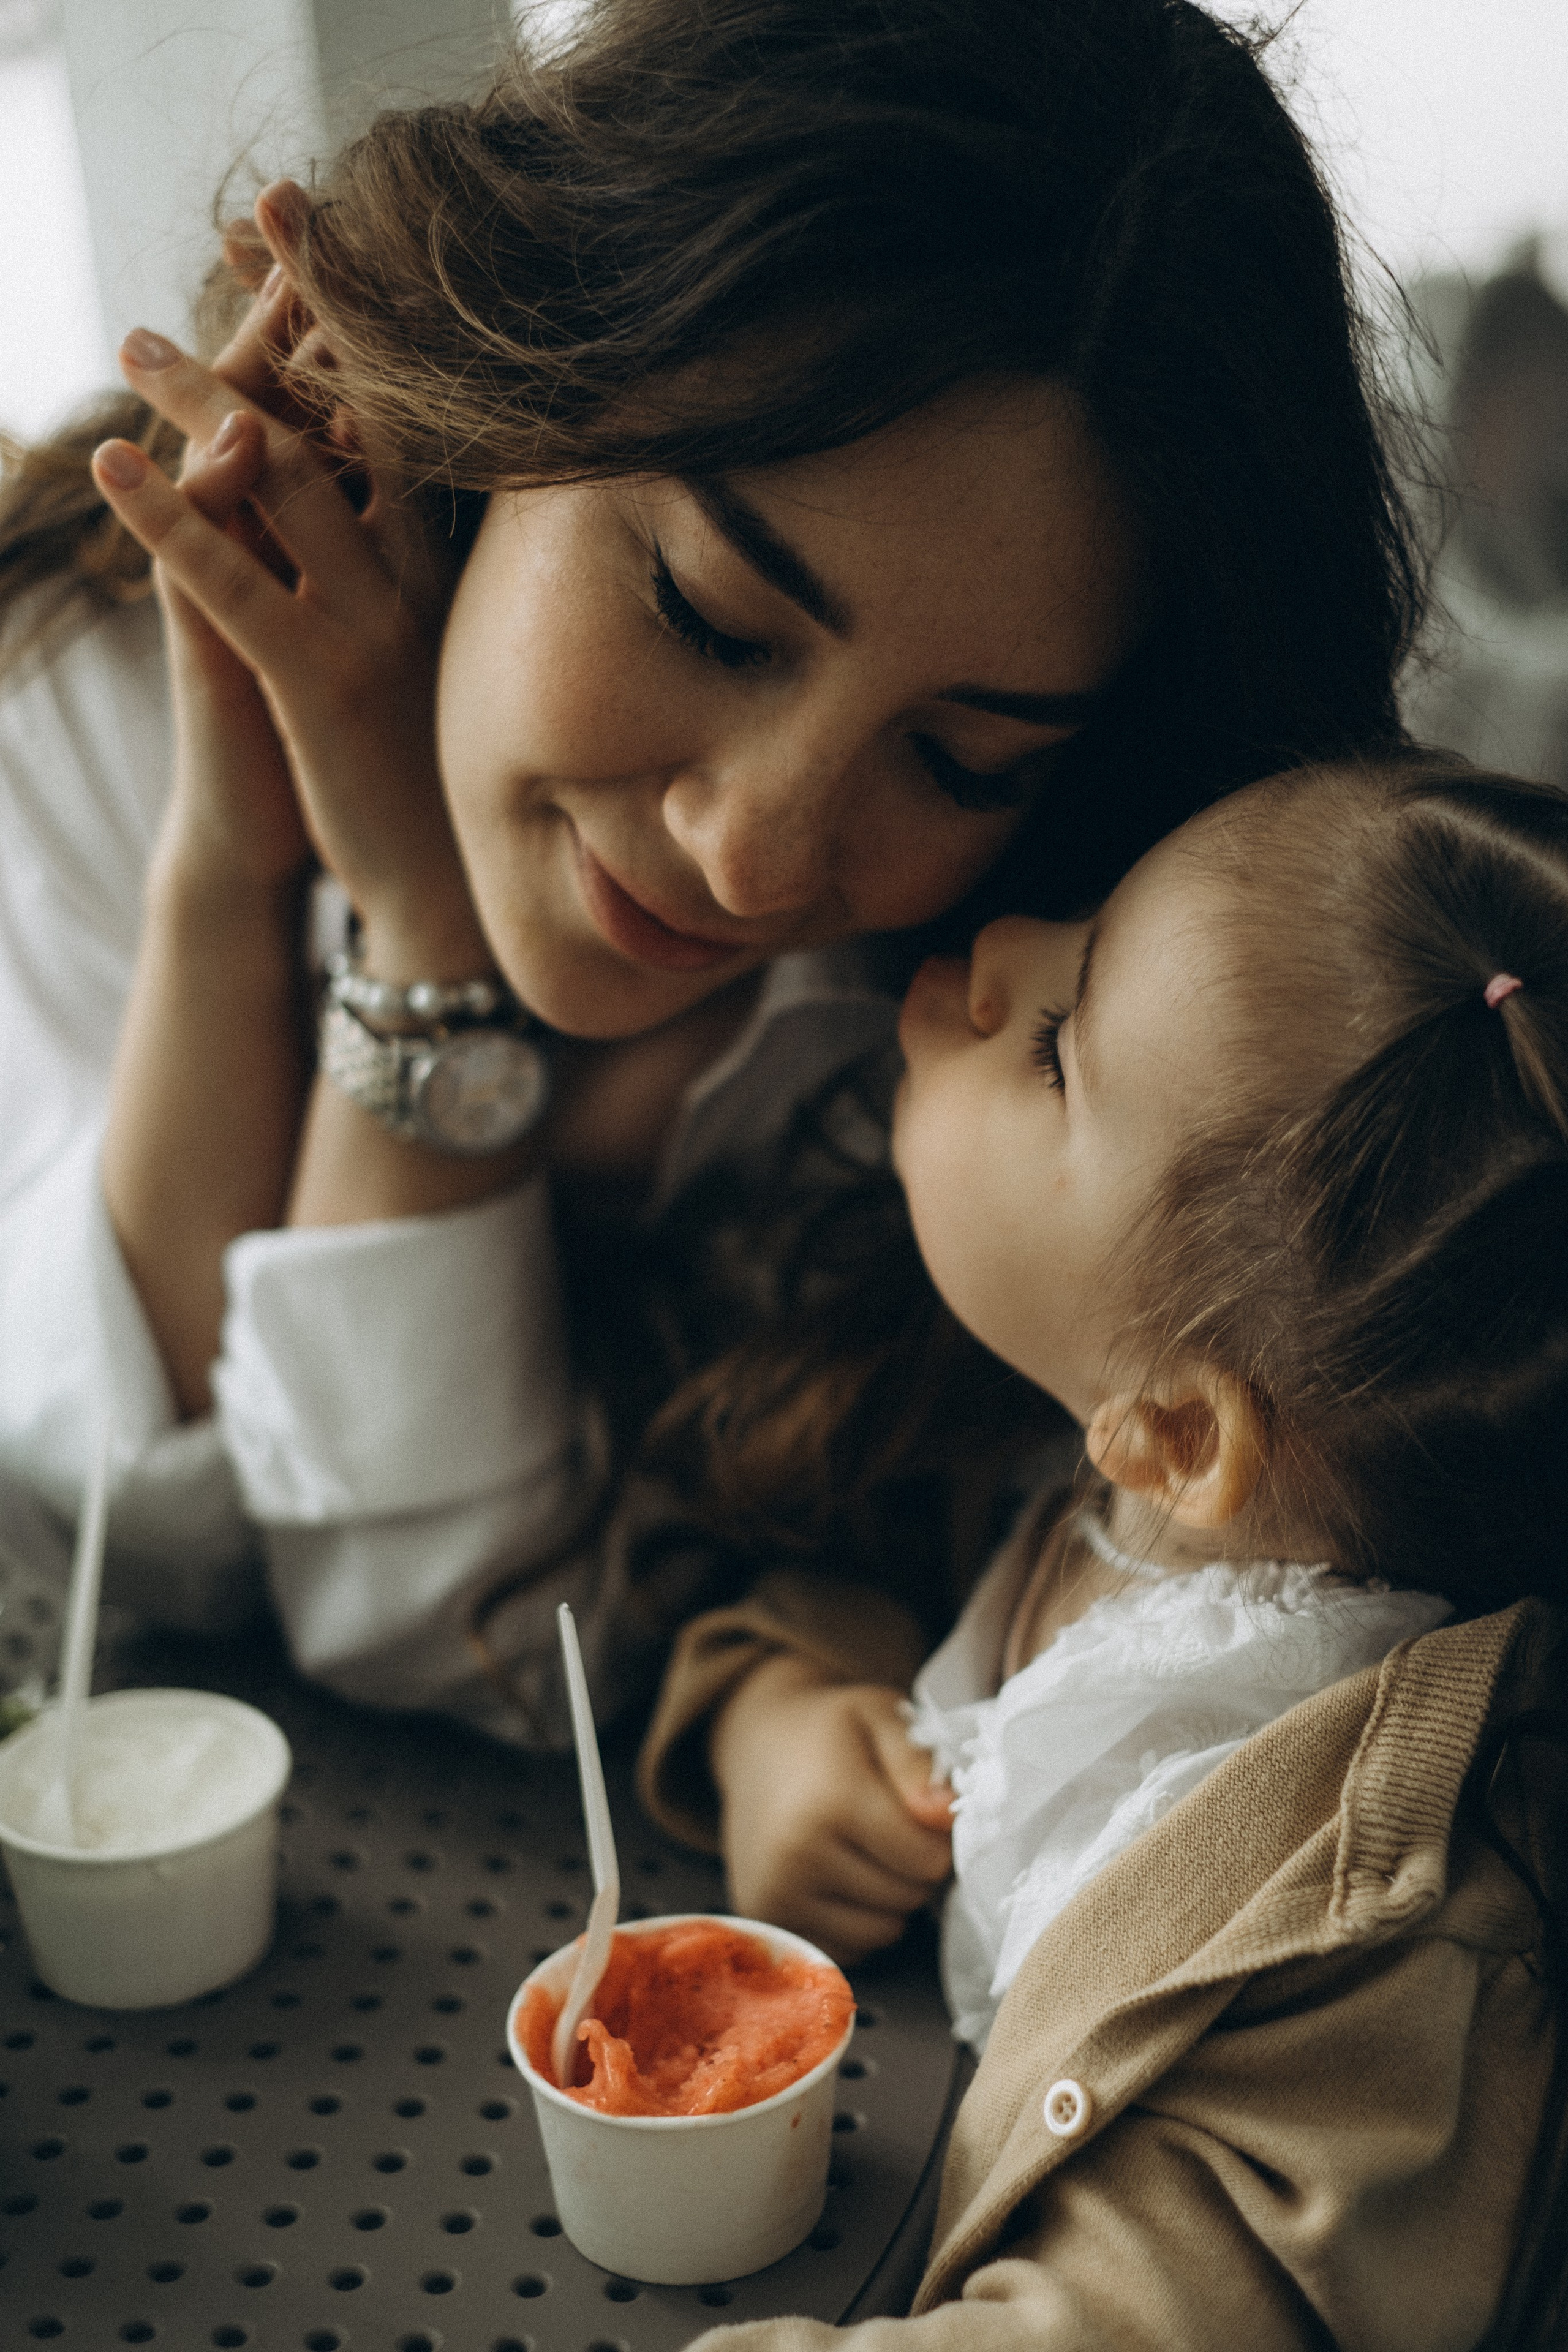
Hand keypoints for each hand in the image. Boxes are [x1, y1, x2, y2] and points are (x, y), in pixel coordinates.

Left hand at [90, 185, 487, 979]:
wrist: (448, 894)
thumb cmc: (432, 772)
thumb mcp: (436, 653)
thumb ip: (414, 565)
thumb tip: (392, 490)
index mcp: (450, 565)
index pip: (407, 417)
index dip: (366, 321)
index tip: (330, 243)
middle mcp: (420, 578)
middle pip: (355, 413)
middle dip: (303, 309)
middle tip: (260, 213)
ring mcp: (372, 626)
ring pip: (285, 482)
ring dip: (204, 398)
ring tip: (138, 339)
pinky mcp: (317, 683)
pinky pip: (232, 582)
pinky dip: (166, 517)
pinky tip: (114, 465)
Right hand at [709, 1653, 953, 1965]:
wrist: (755, 1746)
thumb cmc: (828, 1732)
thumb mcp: (878, 1715)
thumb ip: (918, 1761)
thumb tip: (945, 1814)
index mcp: (831, 1800)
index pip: (928, 1861)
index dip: (936, 1838)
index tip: (917, 1811)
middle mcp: (796, 1855)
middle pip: (906, 1898)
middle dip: (912, 1868)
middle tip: (889, 1829)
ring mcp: (776, 1892)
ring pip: (880, 1932)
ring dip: (887, 1900)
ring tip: (865, 1852)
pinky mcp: (765, 1918)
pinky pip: (847, 1949)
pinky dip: (855, 1922)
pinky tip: (838, 1878)